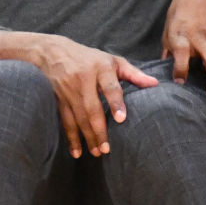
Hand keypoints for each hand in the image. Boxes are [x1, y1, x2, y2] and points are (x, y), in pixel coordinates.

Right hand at [33, 36, 157, 158]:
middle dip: (99, 129)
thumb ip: (132, 73)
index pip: (109, 86)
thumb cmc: (89, 58)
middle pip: (92, 107)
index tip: (121, 119)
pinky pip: (65, 120)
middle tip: (107, 149)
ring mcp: (69, 90)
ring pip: (78, 117)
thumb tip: (154, 84)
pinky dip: (71, 137)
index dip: (115, 102)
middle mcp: (83, 79)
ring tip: (97, 152)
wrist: (51, 51)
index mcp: (100, 68)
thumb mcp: (111, 60)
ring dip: (87, 136)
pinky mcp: (58, 98)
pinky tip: (77, 151)